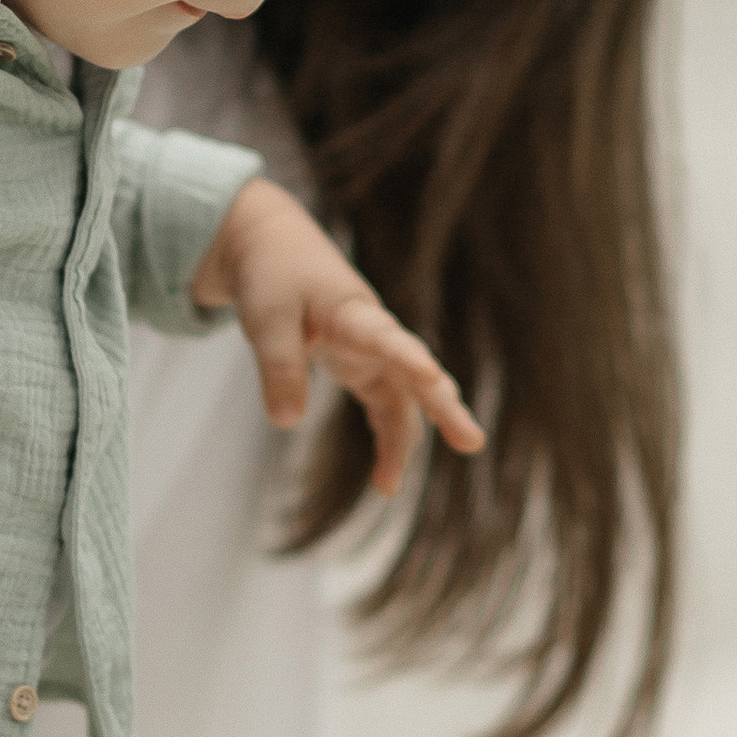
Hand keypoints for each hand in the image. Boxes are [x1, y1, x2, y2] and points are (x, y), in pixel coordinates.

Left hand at [188, 178, 483, 496]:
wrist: (273, 247)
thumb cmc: (272, 276)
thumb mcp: (264, 318)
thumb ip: (278, 367)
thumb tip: (286, 422)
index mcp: (350, 311)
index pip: (384, 336)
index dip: (407, 357)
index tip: (431, 377)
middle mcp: (372, 333)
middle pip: (414, 373)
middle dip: (442, 408)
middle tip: (471, 441)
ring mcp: (371, 351)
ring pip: (403, 398)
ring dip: (405, 440)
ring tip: (389, 489)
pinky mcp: (361, 364)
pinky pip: (384, 406)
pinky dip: (387, 438)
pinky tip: (385, 478)